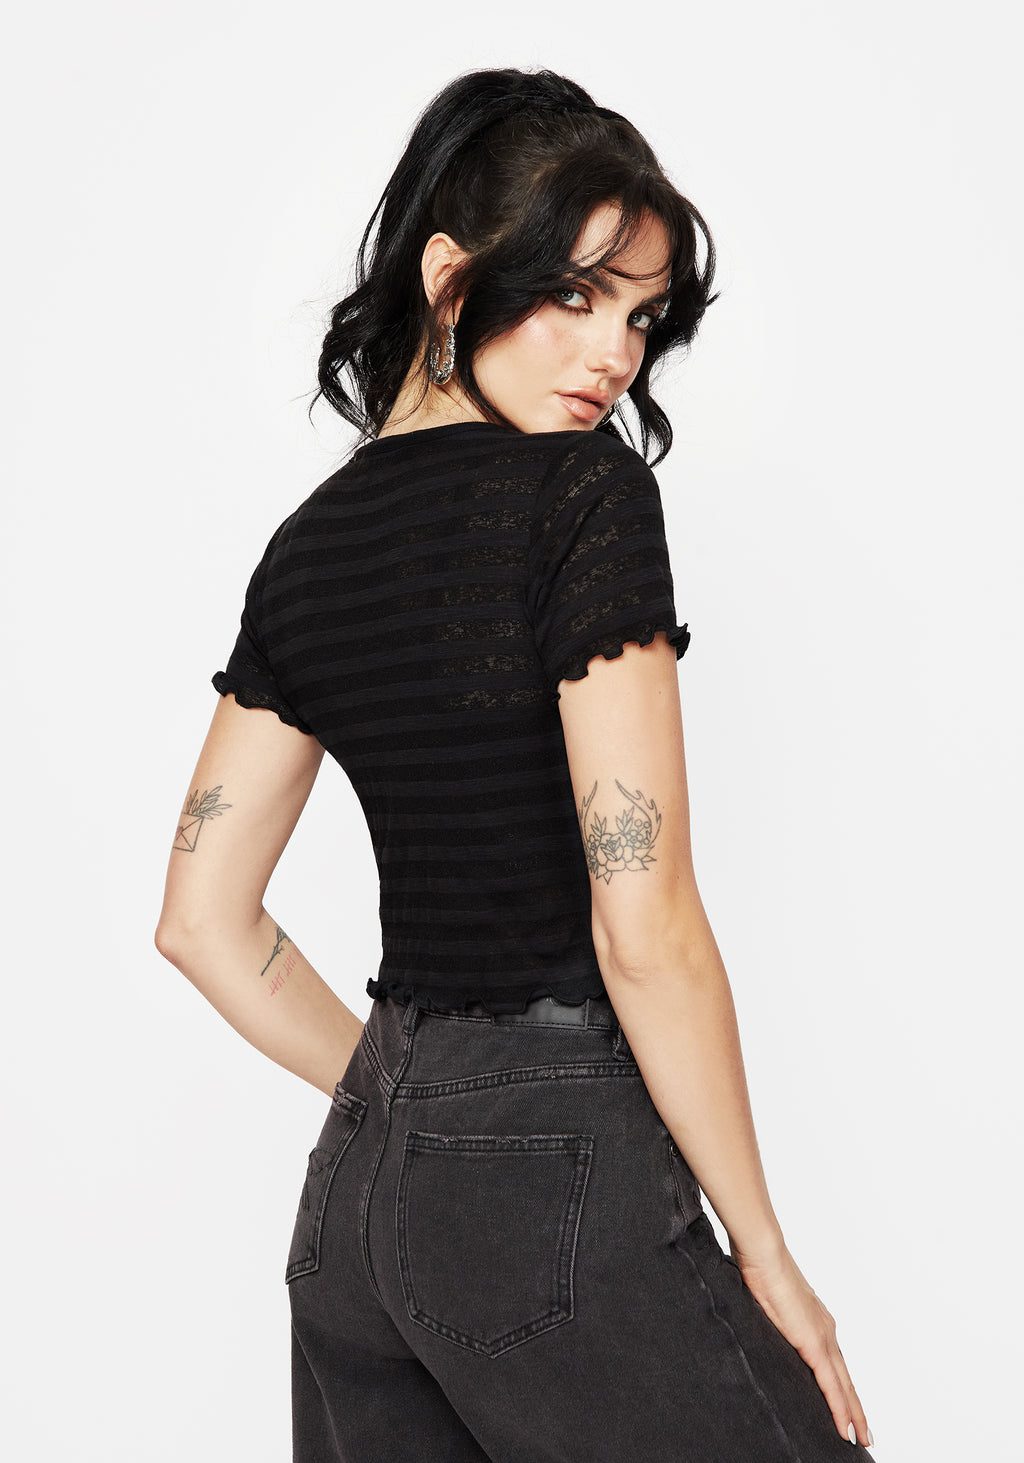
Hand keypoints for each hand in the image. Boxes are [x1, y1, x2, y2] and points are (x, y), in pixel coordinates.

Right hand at [731, 1243, 872, 1448]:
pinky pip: (831, 1385)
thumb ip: (774, 1320)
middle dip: (855, 1407)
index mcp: (816, 1321)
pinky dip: (840, 1409)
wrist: (764, 1255)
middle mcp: (825, 1330)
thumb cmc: (760, 1269)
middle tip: (865, 1433)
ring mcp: (822, 1337)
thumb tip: (766, 1327)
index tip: (848, 1405)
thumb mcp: (768, 1303)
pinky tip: (847, 1428)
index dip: (841, 1385)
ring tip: (862, 1437)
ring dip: (854, 1413)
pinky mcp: (814, 1344)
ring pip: (844, 1386)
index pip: (833, 1361)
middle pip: (844, 1378)